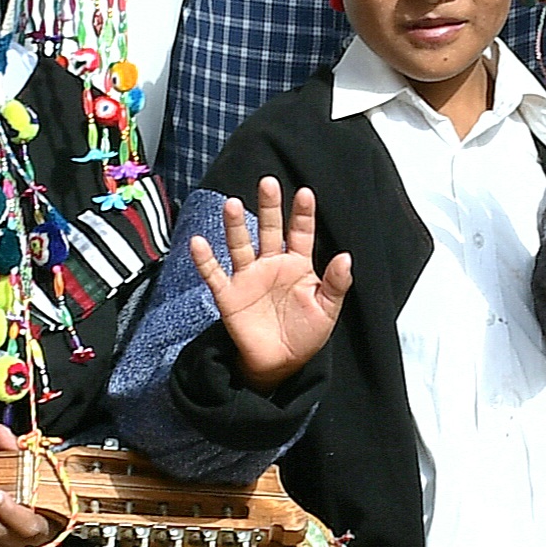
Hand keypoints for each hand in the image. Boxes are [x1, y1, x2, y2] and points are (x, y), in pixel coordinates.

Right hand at [186, 179, 354, 390]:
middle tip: (268, 183)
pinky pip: (214, 274)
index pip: (300, 233)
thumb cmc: (305, 334)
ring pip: (240, 245)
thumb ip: (335, 284)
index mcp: (298, 265)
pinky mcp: (229, 295)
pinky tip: (199, 243)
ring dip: (235, 226)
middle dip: (269, 207)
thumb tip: (346, 257)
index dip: (302, 214)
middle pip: (268, 229)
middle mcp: (271, 264)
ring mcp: (248, 277)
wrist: (280, 364)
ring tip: (232, 204)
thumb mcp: (327, 310)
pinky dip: (205, 260)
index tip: (305, 193)